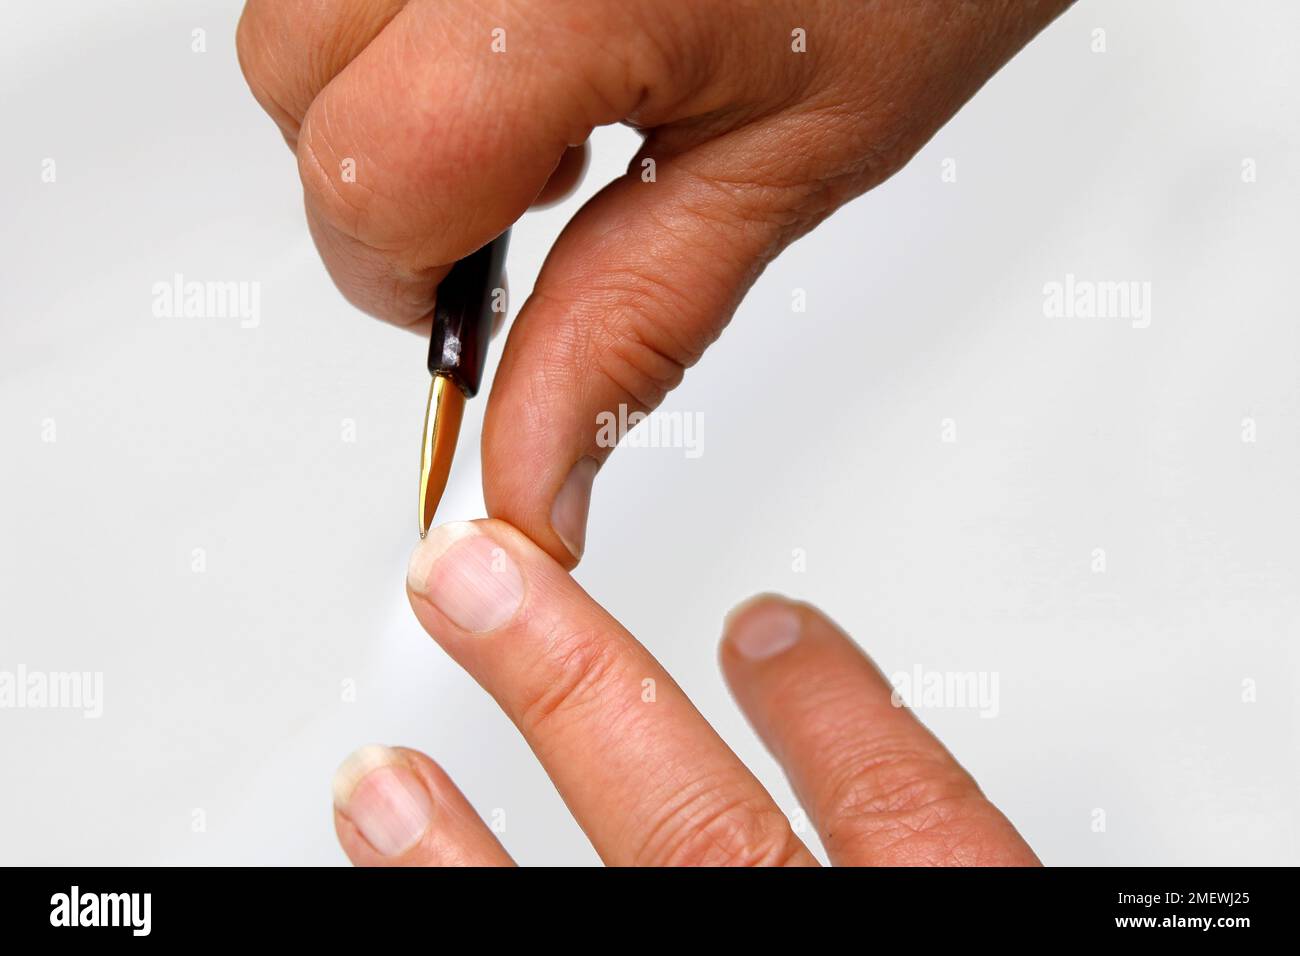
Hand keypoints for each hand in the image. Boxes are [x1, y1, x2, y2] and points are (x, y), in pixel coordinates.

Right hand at [237, 0, 1072, 566]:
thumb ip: (629, 331)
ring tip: (543, 92)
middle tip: (527, 195)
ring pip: (301, 3)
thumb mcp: (786, 169)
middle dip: (385, 183)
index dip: (408, 280)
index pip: (371, 176)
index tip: (471, 309)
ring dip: (379, 86)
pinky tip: (517, 25)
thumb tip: (528, 484)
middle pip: (293, 78)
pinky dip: (403, 14)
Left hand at [330, 520, 1037, 864]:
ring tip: (378, 777)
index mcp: (954, 925)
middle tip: (480, 578)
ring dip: (471, 848)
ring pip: (625, 906)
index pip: (905, 805)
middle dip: (575, 687)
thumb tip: (904, 739)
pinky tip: (398, 850)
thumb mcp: (1025, 912)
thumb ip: (954, 842)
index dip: (832, 703)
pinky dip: (467, 911)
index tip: (772, 625)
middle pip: (706, 834)